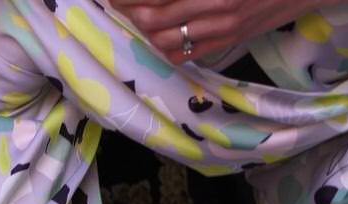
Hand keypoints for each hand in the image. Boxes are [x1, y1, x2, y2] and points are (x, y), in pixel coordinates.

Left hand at [108, 0, 343, 64]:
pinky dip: (164, 45)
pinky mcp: (230, 41)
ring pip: (164, 38)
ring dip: (143, 27)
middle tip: (118, 0)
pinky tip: (159, 33)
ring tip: (135, 14)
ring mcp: (223, 27)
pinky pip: (184, 54)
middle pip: (153, 16)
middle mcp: (217, 5)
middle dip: (128, 7)